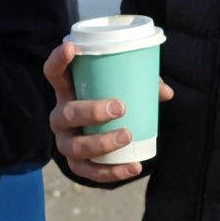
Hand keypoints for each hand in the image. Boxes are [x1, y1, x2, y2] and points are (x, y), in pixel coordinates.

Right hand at [43, 40, 172, 184]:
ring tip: (127, 136)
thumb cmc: (108, 102)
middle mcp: (60, 116)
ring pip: (76, 146)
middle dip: (92, 111)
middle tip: (120, 107)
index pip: (53, 72)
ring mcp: (65, 142)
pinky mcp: (75, 164)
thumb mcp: (118, 90)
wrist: (97, 137)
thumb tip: (166, 93)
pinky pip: (89, 172)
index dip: (58, 60)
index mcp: (66, 91)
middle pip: (67, 113)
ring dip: (101, 143)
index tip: (72, 48)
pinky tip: (133, 167)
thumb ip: (141, 86)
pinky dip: (112, 172)